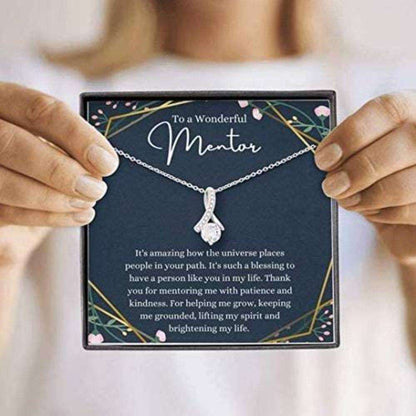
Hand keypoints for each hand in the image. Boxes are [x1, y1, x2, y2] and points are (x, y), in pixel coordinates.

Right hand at [0, 83, 118, 265]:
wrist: (13, 188)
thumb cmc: (39, 157)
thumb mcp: (53, 141)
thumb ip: (69, 145)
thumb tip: (102, 163)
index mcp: (6, 103)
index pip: (39, 110)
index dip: (77, 136)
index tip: (107, 162)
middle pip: (12, 144)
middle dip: (59, 171)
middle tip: (95, 189)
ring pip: (3, 183)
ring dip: (52, 198)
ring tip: (86, 204)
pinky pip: (5, 213)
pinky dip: (45, 217)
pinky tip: (75, 216)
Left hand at [315, 91, 415, 265]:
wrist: (404, 191)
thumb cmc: (379, 161)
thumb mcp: (365, 143)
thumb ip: (350, 146)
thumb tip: (327, 160)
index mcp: (410, 108)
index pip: (386, 111)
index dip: (350, 135)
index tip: (324, 159)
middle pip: (400, 147)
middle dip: (357, 172)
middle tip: (331, 186)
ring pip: (403, 186)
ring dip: (367, 197)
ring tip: (347, 200)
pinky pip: (409, 211)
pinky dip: (382, 213)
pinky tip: (370, 209)